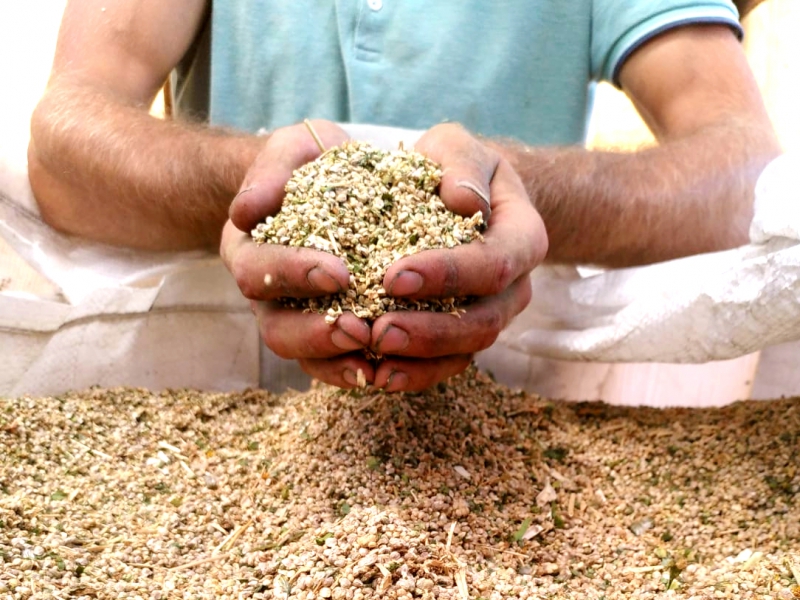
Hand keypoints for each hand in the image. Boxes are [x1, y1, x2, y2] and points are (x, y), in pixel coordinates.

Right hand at [221, 120, 377, 387]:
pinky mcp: (330, 330)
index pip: (258, 271)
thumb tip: (246, 210)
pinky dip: (360, 369)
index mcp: (250, 250)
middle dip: (316, 333)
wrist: (331, 181)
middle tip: (360, 330)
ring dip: (340, 362)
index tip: (339, 272)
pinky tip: (392, 369)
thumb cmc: (309, 162)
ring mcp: (297, 317)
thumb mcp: (291, 149)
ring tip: (377, 362)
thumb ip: (270, 169)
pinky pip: (338, 363)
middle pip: (276, 329)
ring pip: (307, 356)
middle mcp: (268, 294)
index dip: (293, 274)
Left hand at [367, 123, 548, 390]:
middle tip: (378, 330)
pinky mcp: (464, 334)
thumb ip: (462, 162)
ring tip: (372, 355)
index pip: (494, 264)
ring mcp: (492, 314)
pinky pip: (446, 365)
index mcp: (523, 239)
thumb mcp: (458, 148)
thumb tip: (464, 200)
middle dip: (431, 331)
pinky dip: (413, 373)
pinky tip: (375, 373)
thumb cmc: (456, 169)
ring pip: (465, 351)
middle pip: (483, 321)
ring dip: (419, 360)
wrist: (463, 197)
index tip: (393, 275)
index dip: (448, 275)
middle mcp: (515, 286)